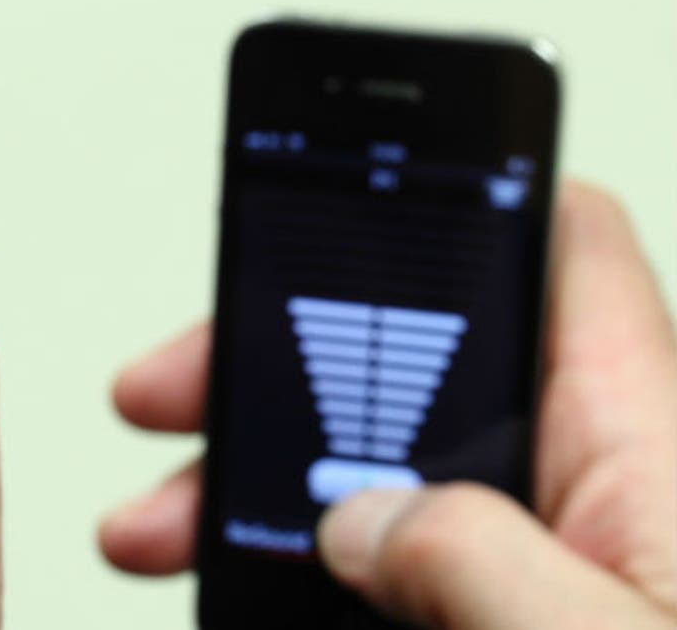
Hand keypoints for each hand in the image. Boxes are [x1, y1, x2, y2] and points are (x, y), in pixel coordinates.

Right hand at [98, 184, 676, 628]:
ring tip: (160, 528)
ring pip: (380, 482)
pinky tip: (235, 591)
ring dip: (263, 490)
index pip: (555, 245)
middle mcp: (595, 488)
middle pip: (412, 367)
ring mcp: (542, 568)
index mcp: (645, 441)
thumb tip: (363, 522)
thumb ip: (484, 562)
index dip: (447, 200)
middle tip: (172, 395)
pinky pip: (393, 571)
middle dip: (280, 372)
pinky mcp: (511, 624)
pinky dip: (302, 577)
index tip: (322, 211)